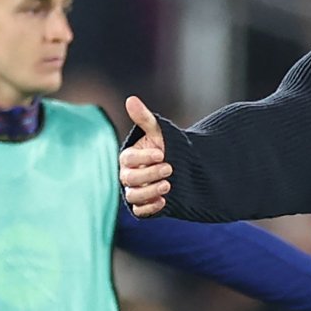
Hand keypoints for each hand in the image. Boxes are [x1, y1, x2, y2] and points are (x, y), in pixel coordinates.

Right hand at [120, 96, 170, 216]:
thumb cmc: (167, 146)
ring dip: (150, 192)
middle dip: (150, 174)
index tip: (162, 153)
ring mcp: (135, 191)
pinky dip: (150, 208)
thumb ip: (145, 118)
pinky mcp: (144, 205)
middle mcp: (128, 176)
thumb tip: (131, 99)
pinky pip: (140, 211)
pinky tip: (164, 202)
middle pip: (130, 179)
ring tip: (169, 185)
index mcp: (128, 157)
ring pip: (134, 196)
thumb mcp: (159, 132)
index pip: (128, 159)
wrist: (183, 167)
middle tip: (170, 168)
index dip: (144, 157)